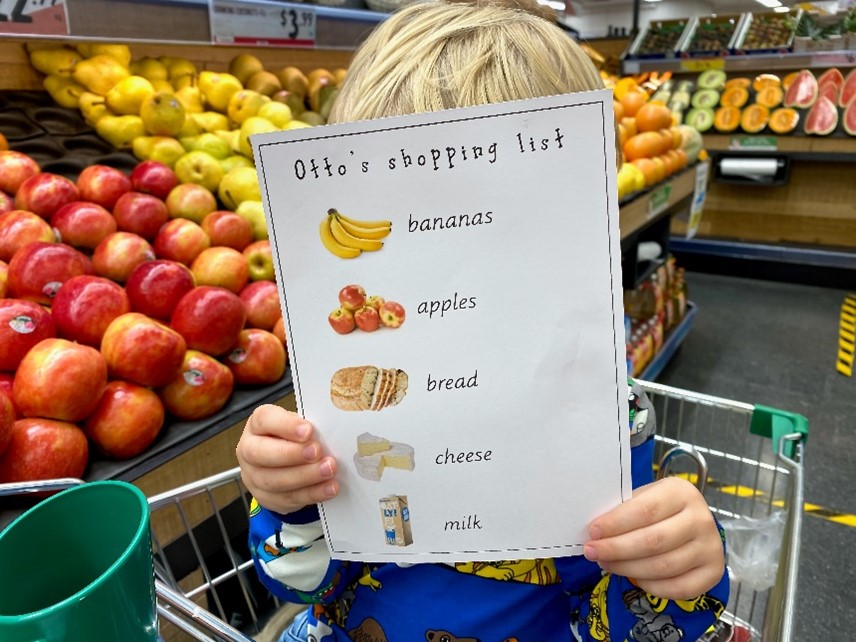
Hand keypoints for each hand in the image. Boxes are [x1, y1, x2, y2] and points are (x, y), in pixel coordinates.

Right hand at [236, 405, 339, 514]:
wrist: (283, 465)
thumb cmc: (292, 438)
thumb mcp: (297, 425)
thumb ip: (306, 427)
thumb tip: (329, 431)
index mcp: (257, 425)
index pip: (264, 420)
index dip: (286, 425)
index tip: (308, 430)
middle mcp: (248, 450)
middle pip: (260, 453)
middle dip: (292, 454)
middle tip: (317, 452)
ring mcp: (254, 477)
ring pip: (274, 480)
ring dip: (305, 476)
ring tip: (329, 470)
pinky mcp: (266, 498)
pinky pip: (288, 499)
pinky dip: (312, 494)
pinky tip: (329, 488)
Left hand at [583, 477, 724, 599]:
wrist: (691, 521)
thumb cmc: (658, 508)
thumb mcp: (643, 498)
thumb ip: (623, 512)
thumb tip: (595, 533)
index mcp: (681, 492)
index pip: (645, 510)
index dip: (616, 524)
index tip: (593, 532)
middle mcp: (701, 519)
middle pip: (653, 541)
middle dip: (617, 549)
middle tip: (593, 552)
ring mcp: (711, 547)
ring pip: (664, 566)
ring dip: (628, 569)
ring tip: (607, 564)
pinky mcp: (713, 572)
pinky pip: (679, 587)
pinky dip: (652, 586)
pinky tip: (633, 578)